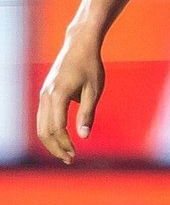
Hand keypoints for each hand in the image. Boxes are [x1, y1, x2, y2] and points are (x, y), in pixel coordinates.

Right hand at [36, 31, 104, 164]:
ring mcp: (43, 94)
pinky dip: (49, 131)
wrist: (80, 45)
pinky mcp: (45, 93)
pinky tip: (61, 137)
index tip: (75, 154)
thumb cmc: (90, 66)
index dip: (64, 144)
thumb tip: (84, 136)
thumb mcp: (94, 90)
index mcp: (58, 95)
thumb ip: (87, 113)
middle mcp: (46, 96)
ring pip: (40, 126)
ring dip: (51, 142)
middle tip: (70, 159)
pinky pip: (42, 118)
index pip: (57, 129)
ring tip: (66, 152)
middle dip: (56, 148)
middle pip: (44, 132)